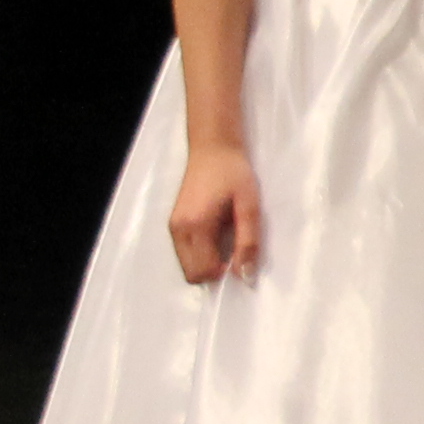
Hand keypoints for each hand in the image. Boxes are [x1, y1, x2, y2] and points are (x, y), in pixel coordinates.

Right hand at [168, 146, 264, 284]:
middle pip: (191, 274)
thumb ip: (248, 241)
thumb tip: (245, 275)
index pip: (202, 272)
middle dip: (213, 272)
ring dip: (206, 263)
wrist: (213, 148)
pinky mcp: (175, 223)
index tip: (240, 258)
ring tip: (226, 240)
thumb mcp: (249, 206)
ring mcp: (173, 227)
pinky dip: (200, 254)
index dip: (223, 274)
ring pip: (187, 265)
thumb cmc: (234, 173)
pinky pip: (185, 252)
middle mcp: (179, 230)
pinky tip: (217, 235)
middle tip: (234, 251)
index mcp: (196, 226)